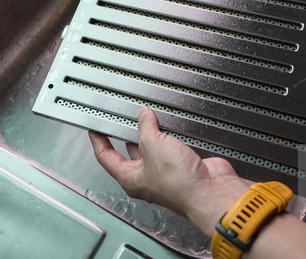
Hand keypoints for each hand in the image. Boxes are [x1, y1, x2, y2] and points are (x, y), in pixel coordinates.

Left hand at [88, 106, 248, 235]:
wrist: (210, 190)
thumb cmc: (179, 183)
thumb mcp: (152, 145)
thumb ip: (145, 127)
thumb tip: (143, 115)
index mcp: (131, 179)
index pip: (106, 158)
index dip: (98, 142)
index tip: (94, 130)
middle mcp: (147, 178)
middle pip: (130, 152)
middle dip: (127, 134)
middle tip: (122, 118)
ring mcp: (166, 173)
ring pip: (153, 148)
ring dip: (152, 133)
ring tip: (149, 116)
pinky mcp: (183, 166)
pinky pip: (172, 147)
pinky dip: (171, 135)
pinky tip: (171, 125)